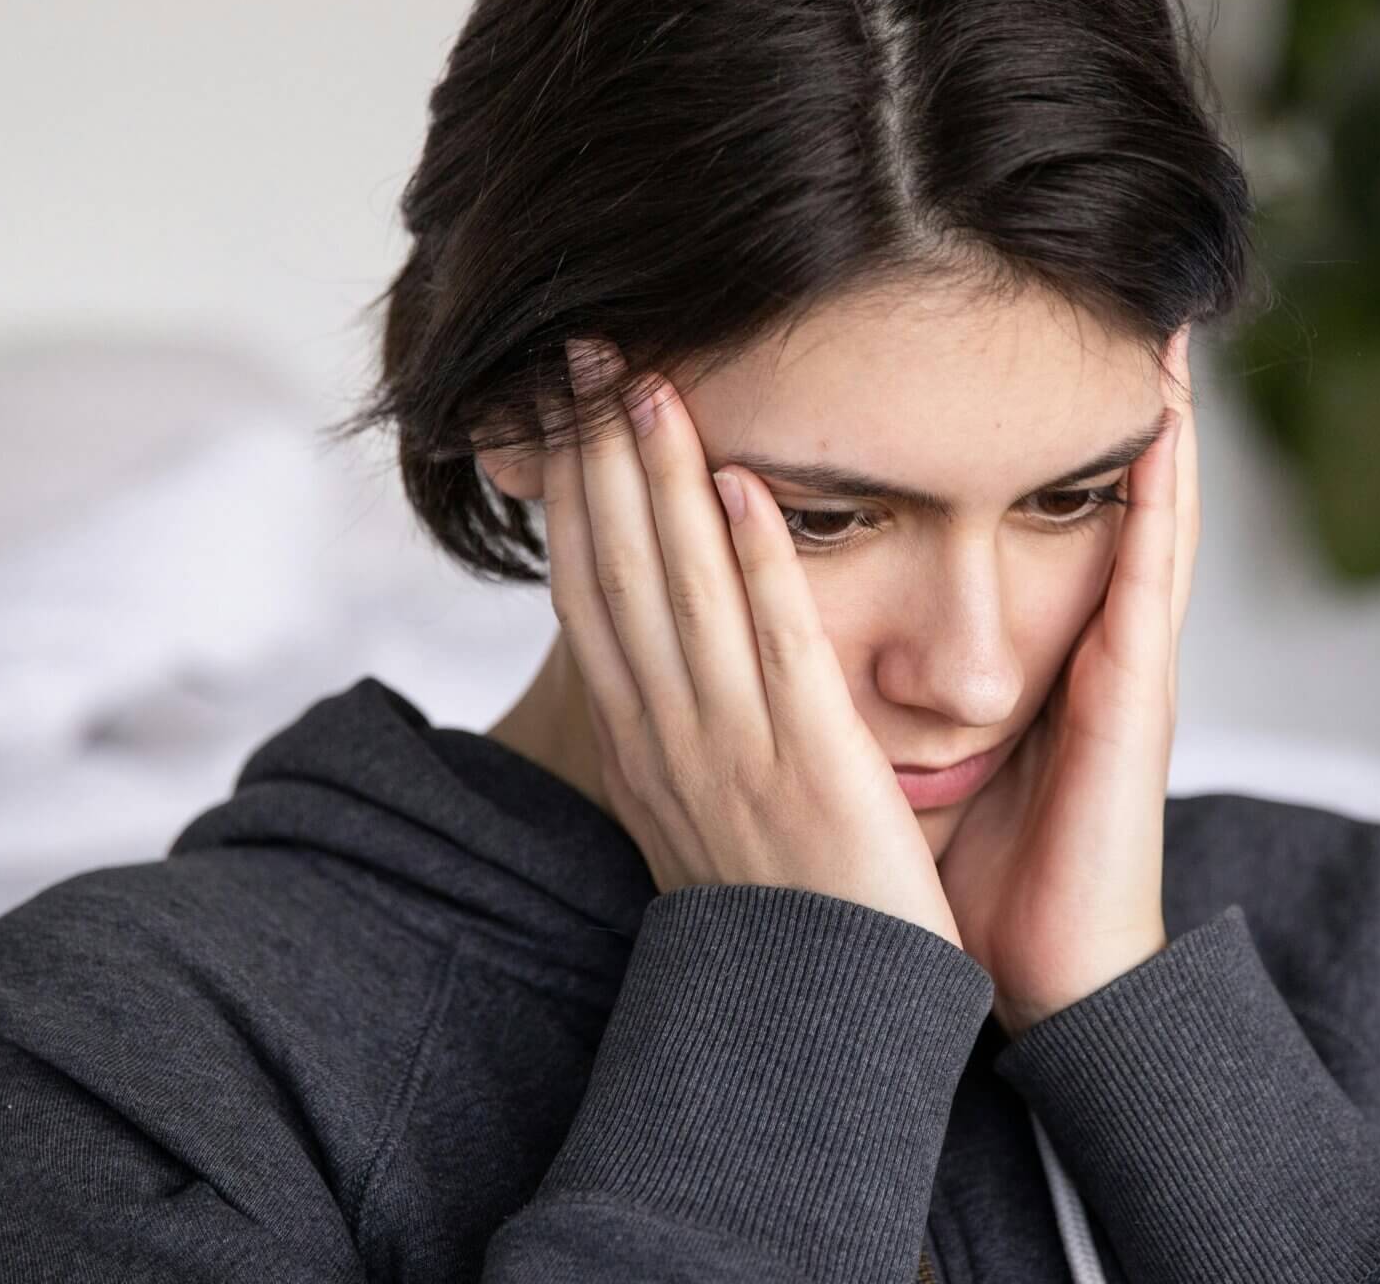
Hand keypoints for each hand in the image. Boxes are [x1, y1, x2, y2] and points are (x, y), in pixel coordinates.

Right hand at [542, 337, 963, 948]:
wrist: (819, 1029)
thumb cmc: (778, 918)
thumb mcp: (701, 816)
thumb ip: (680, 732)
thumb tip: (655, 664)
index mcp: (644, 748)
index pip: (591, 596)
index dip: (571, 495)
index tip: (560, 409)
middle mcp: (669, 741)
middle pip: (617, 573)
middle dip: (597, 456)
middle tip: (582, 350)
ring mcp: (733, 754)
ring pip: (682, 592)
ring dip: (660, 480)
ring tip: (651, 380)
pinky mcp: (810, 769)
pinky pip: (775, 649)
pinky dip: (754, 564)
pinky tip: (740, 484)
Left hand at [933, 326, 1198, 1036]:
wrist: (1041, 975)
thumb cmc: (970, 877)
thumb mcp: (901, 755)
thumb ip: (862, 691)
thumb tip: (769, 641)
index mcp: (1016, 652)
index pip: (1006, 512)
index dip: (1006, 429)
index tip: (984, 335)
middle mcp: (1075, 639)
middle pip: (1079, 489)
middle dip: (1083, 394)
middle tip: (1082, 286)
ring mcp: (1115, 658)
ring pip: (1139, 508)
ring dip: (1153, 416)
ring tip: (1156, 319)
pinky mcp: (1137, 689)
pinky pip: (1154, 572)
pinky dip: (1164, 494)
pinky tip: (1168, 423)